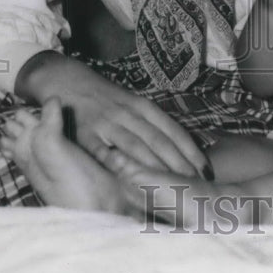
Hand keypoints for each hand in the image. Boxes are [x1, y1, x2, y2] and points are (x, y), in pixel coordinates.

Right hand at [16, 52, 209, 177]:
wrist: (66, 81)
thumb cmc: (105, 99)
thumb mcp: (132, 103)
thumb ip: (153, 125)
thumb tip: (183, 151)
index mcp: (143, 106)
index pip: (173, 131)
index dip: (191, 152)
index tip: (206, 171)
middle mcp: (128, 113)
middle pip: (158, 142)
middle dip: (179, 166)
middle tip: (194, 187)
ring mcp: (106, 123)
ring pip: (135, 149)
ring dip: (155, 171)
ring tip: (171, 191)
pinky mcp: (85, 134)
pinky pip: (104, 154)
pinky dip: (119, 169)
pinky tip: (130, 184)